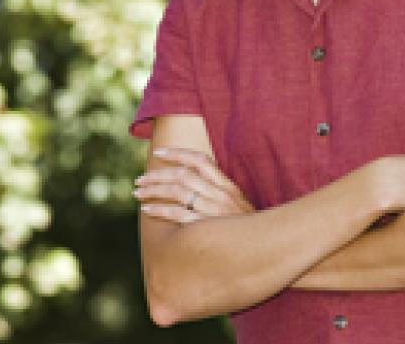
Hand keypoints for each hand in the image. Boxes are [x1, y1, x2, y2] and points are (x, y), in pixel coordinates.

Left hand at [133, 147, 254, 223]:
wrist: (266, 250)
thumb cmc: (247, 230)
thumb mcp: (238, 206)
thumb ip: (219, 192)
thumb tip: (190, 182)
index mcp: (228, 186)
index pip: (200, 160)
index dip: (177, 153)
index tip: (158, 153)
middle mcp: (221, 194)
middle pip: (182, 175)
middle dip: (157, 175)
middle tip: (140, 179)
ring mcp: (214, 210)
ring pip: (177, 191)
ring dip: (153, 190)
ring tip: (138, 193)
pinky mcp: (207, 228)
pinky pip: (178, 214)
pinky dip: (160, 210)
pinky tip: (148, 210)